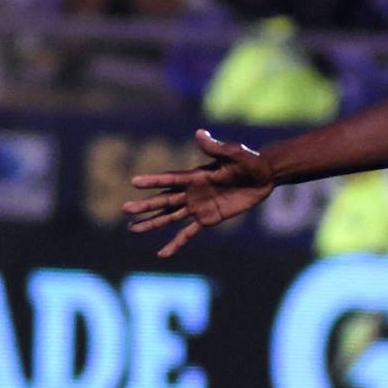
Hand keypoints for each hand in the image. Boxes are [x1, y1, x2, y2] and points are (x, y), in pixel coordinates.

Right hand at [122, 129, 275, 257]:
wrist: (263, 176)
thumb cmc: (249, 161)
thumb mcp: (234, 154)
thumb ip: (216, 147)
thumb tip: (200, 133)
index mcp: (196, 176)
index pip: (171, 179)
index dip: (154, 181)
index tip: (134, 182)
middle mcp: (192, 192)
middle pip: (165, 200)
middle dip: (146, 206)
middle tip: (124, 210)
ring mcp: (198, 206)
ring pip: (170, 216)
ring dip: (152, 223)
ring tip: (132, 228)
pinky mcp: (208, 218)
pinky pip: (189, 233)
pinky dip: (176, 242)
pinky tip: (162, 253)